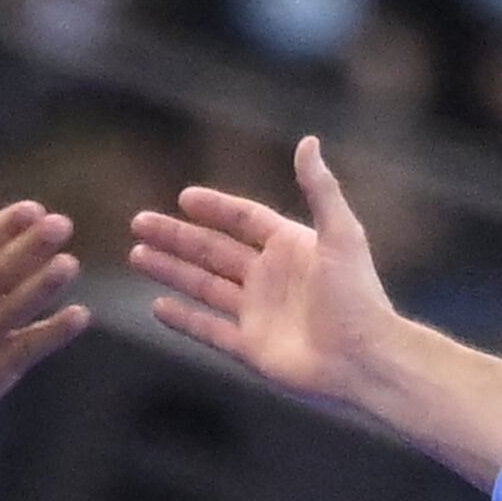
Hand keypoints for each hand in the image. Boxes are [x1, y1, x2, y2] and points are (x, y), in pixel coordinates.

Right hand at [128, 137, 401, 411]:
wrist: (365, 359)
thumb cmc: (359, 296)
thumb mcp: (342, 234)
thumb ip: (321, 189)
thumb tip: (308, 141)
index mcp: (291, 247)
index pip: (244, 219)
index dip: (215, 208)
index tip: (184, 197)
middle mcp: (270, 277)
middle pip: (213, 250)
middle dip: (175, 237)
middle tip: (139, 223)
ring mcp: (258, 313)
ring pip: (203, 286)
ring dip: (171, 270)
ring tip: (136, 255)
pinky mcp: (251, 348)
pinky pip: (209, 329)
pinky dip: (183, 319)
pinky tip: (157, 305)